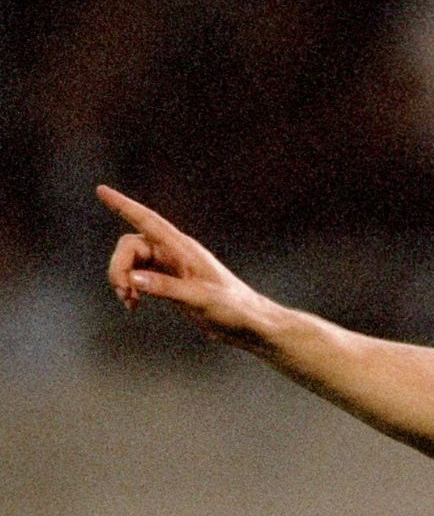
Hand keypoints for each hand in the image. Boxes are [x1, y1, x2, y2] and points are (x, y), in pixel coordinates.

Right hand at [99, 185, 276, 343]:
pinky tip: (132, 305)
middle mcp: (175, 253)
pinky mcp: (171, 283)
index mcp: (183, 249)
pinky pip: (139, 276)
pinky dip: (131, 288)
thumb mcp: (200, 299)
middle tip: (124, 292)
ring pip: (132, 262)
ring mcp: (172, 267)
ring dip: (123, 279)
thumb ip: (166, 288)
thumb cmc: (233, 309)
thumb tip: (134, 278)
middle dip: (119, 266)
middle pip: (130, 245)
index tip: (101, 190)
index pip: (147, 220)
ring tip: (129, 301)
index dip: (123, 205)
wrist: (250, 325)